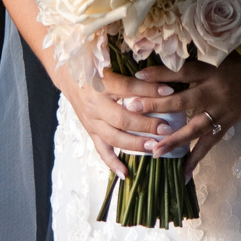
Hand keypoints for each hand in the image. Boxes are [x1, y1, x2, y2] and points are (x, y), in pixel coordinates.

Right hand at [66, 61, 172, 178]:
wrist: (70, 77)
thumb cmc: (97, 69)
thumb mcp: (113, 65)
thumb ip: (135, 73)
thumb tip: (163, 77)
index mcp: (102, 84)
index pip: (128, 88)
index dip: (149, 90)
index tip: (170, 91)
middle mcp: (95, 105)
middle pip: (122, 118)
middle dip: (146, 125)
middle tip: (166, 129)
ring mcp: (92, 121)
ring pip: (113, 137)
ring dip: (135, 144)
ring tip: (154, 147)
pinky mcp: (91, 132)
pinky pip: (101, 150)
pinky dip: (112, 163)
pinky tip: (126, 174)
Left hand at [116, 43, 240, 170]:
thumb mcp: (218, 58)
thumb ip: (193, 68)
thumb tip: (161, 73)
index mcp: (212, 71)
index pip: (182, 72)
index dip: (160, 73)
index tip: (136, 76)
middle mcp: (217, 91)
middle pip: (184, 100)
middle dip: (158, 107)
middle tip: (133, 110)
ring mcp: (225, 110)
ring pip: (196, 128)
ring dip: (175, 140)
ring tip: (155, 152)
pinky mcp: (230, 122)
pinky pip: (211, 143)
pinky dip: (197, 158)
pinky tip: (184, 174)